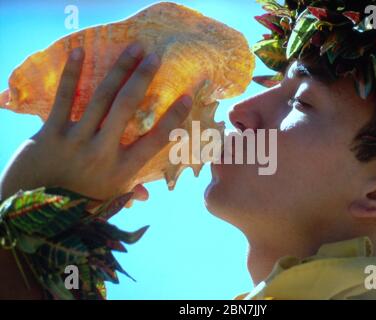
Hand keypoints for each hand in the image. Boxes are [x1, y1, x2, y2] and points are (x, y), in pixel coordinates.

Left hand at [0, 43, 191, 201]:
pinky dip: (71, 74)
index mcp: (121, 170)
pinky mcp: (50, 132)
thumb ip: (127, 194)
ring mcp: (75, 140)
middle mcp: (102, 152)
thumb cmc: (76, 206)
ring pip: (101, 98)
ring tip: (134, 48)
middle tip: (155, 57)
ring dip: (120, 70)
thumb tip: (145, 195)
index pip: (155, 140)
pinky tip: (80, 51)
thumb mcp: (107, 202)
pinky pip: (64, 98)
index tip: (186, 97)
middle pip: (127, 108)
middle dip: (143, 79)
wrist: (29, 210)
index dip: (173, 117)